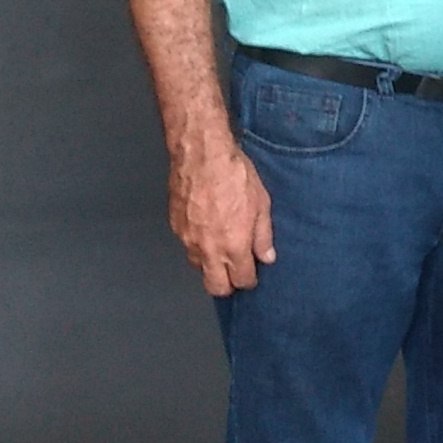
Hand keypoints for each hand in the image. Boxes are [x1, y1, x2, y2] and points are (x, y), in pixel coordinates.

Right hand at [171, 138, 277, 294]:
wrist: (202, 155)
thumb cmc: (234, 175)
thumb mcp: (261, 204)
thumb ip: (263, 236)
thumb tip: (266, 257)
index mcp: (234, 246)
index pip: (241, 281)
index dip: (249, 280)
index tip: (252, 273)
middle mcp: (209, 249)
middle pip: (215, 287)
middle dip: (227, 285)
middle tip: (235, 272)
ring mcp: (188, 240)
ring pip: (199, 268)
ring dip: (210, 265)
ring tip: (220, 248)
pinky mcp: (175, 227)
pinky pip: (187, 246)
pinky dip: (197, 245)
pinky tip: (206, 229)